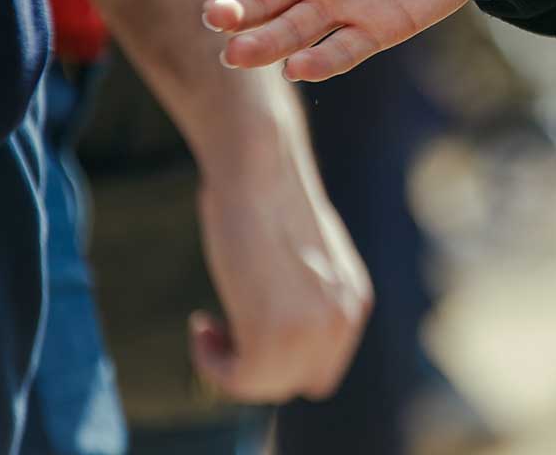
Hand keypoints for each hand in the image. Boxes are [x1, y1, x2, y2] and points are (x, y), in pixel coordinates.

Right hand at [190, 90, 370, 401]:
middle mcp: (343, 318)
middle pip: (296, 384)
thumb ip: (303, 297)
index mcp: (354, 301)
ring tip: (209, 327)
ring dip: (229, 368)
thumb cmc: (267, 199)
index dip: (280, 361)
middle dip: (255, 368)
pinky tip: (202, 326)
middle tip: (221, 330)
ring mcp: (314, 328)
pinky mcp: (276, 332)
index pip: (321, 368)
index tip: (245, 331)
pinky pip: (241, 381)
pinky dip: (213, 363)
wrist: (258, 168)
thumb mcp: (303, 257)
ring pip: (266, 388)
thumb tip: (275, 326)